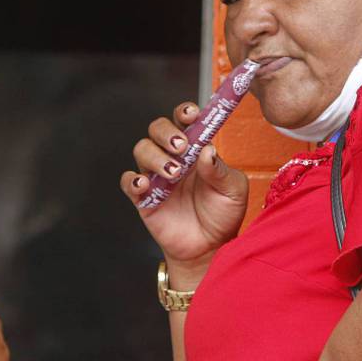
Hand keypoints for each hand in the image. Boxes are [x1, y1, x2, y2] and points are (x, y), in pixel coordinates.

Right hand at [120, 102, 248, 277]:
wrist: (210, 248)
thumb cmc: (223, 215)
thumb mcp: (233, 191)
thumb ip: (220, 170)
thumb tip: (207, 149)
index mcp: (195, 149)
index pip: (184, 121)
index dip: (184, 112)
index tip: (192, 114)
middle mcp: (173, 158)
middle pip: (157, 129)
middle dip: (166, 133)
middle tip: (181, 147)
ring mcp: (156, 177)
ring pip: (142, 150)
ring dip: (156, 157)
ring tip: (174, 174)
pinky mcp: (143, 198)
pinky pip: (128, 182)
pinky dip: (133, 180)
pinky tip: (146, 185)